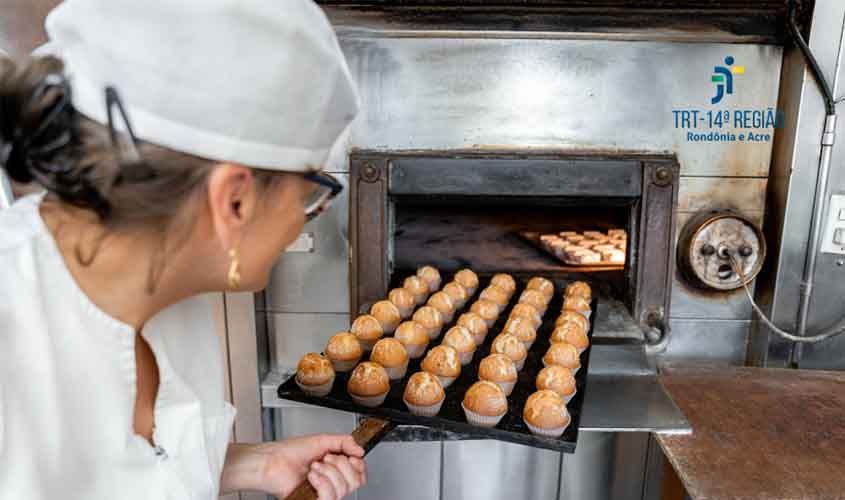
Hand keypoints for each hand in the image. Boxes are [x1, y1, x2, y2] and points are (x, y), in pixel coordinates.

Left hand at [221, 435, 366, 499]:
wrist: (272, 461)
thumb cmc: (289, 452)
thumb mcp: (322, 440)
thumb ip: (345, 442)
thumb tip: (361, 450)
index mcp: (335, 469)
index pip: (360, 475)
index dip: (358, 465)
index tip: (350, 456)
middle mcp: (331, 483)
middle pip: (355, 482)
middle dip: (341, 465)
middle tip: (325, 458)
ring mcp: (323, 494)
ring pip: (343, 489)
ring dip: (328, 472)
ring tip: (314, 466)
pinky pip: (330, 497)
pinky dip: (322, 482)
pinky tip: (312, 476)